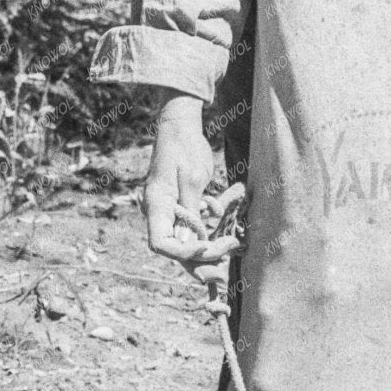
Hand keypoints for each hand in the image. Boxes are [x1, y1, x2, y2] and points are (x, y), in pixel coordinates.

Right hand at [143, 91, 220, 269]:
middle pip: (177, 248)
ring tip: (233, 248)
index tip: (206, 248)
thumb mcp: (192, 177)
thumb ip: (191, 209)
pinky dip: (215, 227)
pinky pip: (199, 226)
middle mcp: (162, 213)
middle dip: (201, 260)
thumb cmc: (184, 147)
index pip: (160, 244)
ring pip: (189, 241)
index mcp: (156, 206)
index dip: (182, 253)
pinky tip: (234, 223)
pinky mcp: (186, 207)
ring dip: (211, 248)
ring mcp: (173, 212)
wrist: (181, 128)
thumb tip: (189, 243)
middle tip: (226, 263)